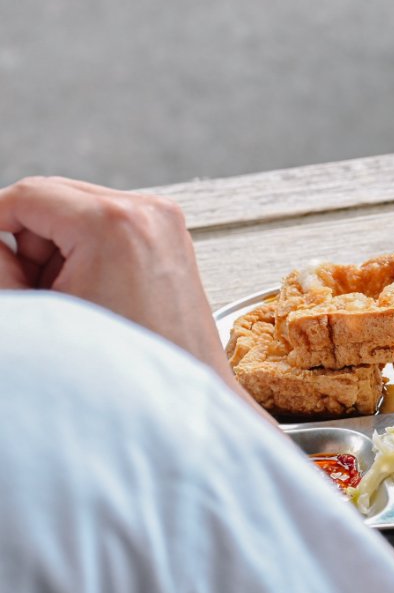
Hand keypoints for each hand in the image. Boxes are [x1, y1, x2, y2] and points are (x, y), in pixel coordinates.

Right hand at [0, 177, 231, 379]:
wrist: (177, 398)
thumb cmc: (116, 366)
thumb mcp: (41, 308)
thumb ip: (1, 266)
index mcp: (114, 224)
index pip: (28, 195)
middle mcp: (148, 212)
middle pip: (55, 197)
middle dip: (28, 239)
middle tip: (33, 287)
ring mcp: (165, 221)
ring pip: (79, 209)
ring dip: (57, 246)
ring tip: (69, 296)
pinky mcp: (171, 235)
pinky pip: (109, 224)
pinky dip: (86, 249)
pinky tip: (92, 290)